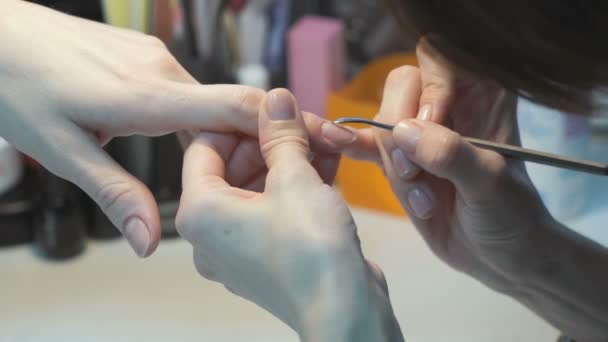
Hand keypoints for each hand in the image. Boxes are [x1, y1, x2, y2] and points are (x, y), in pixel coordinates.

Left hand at [0, 0, 265, 256]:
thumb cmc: (18, 87)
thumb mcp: (62, 150)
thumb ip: (115, 194)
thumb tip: (151, 241)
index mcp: (146, 96)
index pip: (235, 106)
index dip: (285, 124)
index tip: (320, 142)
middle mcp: (160, 70)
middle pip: (232, 107)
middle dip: (263, 140)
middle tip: (283, 170)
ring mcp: (155, 57)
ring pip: (211, 100)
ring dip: (231, 131)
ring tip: (236, 163)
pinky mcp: (147, 54)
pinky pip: (190, 88)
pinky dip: (207, 114)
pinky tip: (196, 135)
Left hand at [177, 89, 402, 341]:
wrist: (345, 313)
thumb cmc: (310, 254)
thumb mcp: (295, 178)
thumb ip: (282, 134)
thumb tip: (275, 100)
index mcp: (199, 211)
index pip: (204, 145)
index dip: (239, 122)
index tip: (271, 110)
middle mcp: (211, 233)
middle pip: (235, 166)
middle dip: (274, 141)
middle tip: (307, 124)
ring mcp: (241, 247)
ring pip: (260, 187)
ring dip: (292, 161)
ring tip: (325, 141)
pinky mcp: (269, 256)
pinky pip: (276, 210)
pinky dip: (298, 187)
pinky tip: (328, 165)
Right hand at [318, 41, 607, 339]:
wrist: (498, 255)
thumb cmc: (510, 216)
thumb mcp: (490, 185)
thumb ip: (451, 154)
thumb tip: (402, 132)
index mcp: (482, 96)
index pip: (442, 58)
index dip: (430, 88)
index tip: (434, 125)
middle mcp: (448, 105)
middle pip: (403, 85)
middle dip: (401, 130)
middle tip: (415, 173)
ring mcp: (420, 133)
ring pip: (382, 121)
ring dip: (393, 163)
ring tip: (423, 202)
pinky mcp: (398, 159)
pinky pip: (366, 143)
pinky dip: (352, 146)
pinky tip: (341, 148)